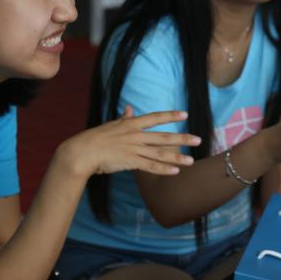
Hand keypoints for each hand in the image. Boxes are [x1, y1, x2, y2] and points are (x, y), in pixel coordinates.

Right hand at [57, 107, 200, 177]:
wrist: (81, 152)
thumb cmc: (95, 138)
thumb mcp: (112, 124)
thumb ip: (124, 118)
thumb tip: (130, 108)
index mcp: (131, 124)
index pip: (155, 117)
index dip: (170, 115)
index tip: (185, 114)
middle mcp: (135, 135)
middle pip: (163, 136)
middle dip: (182, 138)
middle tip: (198, 139)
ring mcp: (133, 149)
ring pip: (159, 153)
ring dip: (177, 157)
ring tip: (191, 161)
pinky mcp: (130, 162)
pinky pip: (150, 167)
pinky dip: (163, 169)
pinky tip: (175, 171)